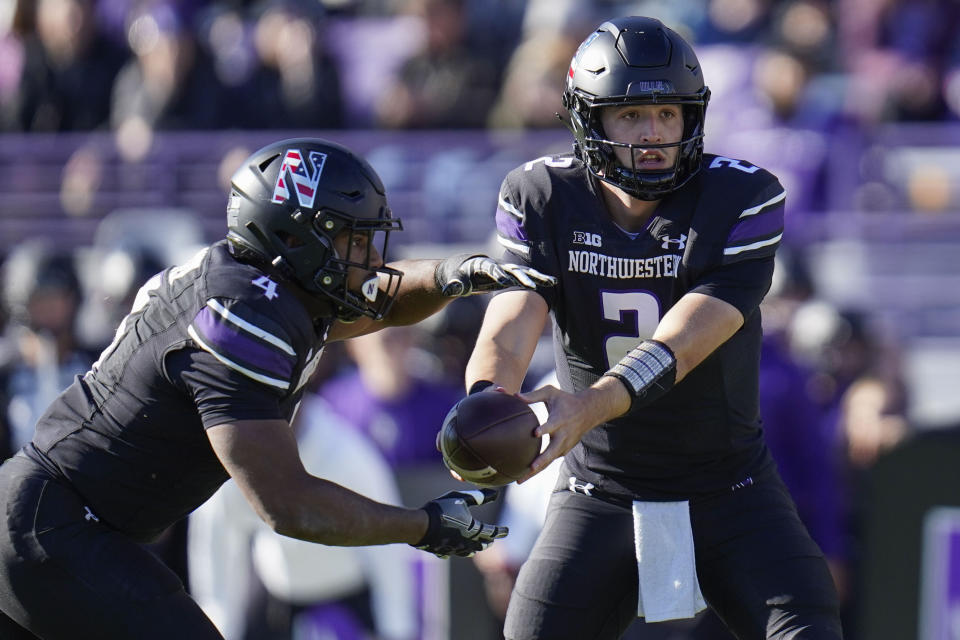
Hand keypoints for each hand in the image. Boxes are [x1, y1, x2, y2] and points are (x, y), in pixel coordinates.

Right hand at [413, 489, 507, 558]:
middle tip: (491, 541)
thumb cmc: (442, 509)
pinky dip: (453, 551)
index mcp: (474, 530)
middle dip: (487, 542)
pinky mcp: (442, 551)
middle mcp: (467, 542)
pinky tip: (452, 551)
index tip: (506, 531)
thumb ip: (479, 497)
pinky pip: (450, 553)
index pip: (492, 532)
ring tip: (476, 548)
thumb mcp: (461, 499)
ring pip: (468, 551)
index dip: (500, 531)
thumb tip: (496, 493)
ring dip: (474, 549)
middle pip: (481, 544)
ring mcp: (454, 549)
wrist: (421, 526)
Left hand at [435, 254, 555, 296]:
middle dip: (523, 277)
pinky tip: (552, 284)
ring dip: (538, 278)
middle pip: (512, 270)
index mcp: (484, 266)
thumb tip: (451, 290)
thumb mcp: (454, 281)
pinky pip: (526, 279)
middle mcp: (498, 266)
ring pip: (524, 273)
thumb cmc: (458, 276)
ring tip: (553, 282)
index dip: (498, 275)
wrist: (465, 269)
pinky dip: (538, 280)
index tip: (505, 283)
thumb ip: (454, 285)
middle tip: (534, 286)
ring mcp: (506, 271)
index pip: (492, 270)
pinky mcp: (511, 277)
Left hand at [514, 384, 617, 482]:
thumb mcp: (551, 392)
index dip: (545, 429)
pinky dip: (539, 468)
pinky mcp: (563, 451)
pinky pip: (549, 461)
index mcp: (560, 419)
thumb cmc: (565, 400)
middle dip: (541, 461)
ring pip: (549, 461)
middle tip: (529, 468)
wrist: (588, 411)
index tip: (535, 432)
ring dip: (536, 470)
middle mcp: (563, 435)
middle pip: (552, 451)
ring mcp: (564, 445)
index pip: (553, 425)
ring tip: (520, 479)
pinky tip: (524, 475)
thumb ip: (534, 395)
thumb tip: (515, 395)